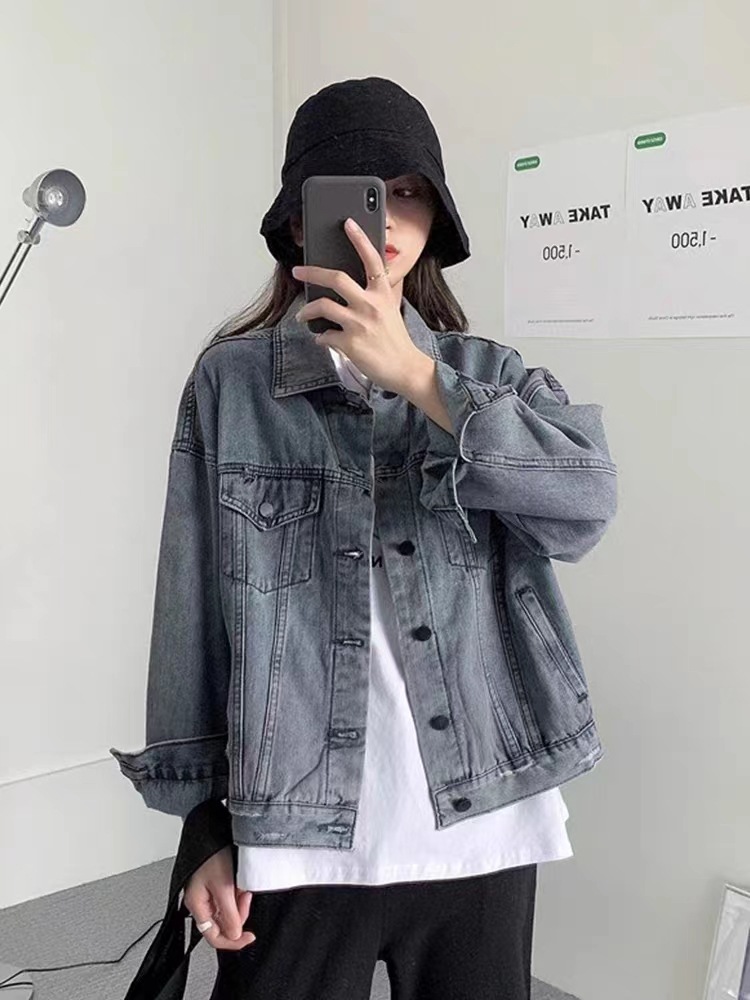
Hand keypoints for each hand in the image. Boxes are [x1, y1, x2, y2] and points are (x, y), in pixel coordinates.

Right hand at [183, 845, 256, 950]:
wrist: (208, 828)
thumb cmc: (211, 852)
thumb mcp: (224, 885)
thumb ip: (229, 914)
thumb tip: (235, 935)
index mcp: (197, 905)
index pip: (213, 937)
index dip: (233, 940)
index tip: (249, 936)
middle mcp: (199, 901)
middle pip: (221, 924)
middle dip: (238, 914)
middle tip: (245, 898)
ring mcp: (205, 892)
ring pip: (226, 911)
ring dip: (238, 902)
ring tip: (242, 886)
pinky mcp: (212, 883)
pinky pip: (226, 898)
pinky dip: (236, 893)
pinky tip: (238, 881)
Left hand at [291, 217, 423, 395]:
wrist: (405, 368)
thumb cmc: (395, 340)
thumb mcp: (390, 310)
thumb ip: (373, 296)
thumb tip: (347, 289)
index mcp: (383, 294)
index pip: (372, 260)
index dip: (360, 239)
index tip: (348, 223)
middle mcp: (371, 305)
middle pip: (336, 278)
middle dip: (312, 272)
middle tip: (298, 271)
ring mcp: (359, 324)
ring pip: (323, 306)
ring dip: (306, 310)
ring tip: (301, 314)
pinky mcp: (350, 343)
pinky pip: (324, 335)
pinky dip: (320, 337)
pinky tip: (322, 338)